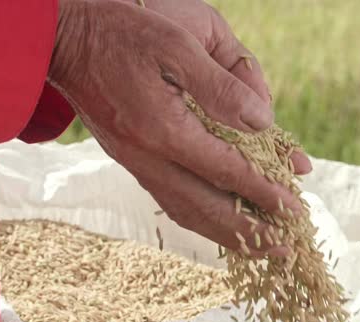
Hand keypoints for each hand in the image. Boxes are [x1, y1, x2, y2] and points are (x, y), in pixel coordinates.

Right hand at [49, 0, 309, 254]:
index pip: (226, 172)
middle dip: (251, 233)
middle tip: (285, 250)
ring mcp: (137, 164)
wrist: (66, 40)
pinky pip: (171, 202)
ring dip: (226, 235)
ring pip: (187, 213)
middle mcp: (149, 158)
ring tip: (260, 248)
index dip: (263, 193)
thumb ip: (221, 86)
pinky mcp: (131, 162)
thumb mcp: (177, 45)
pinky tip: (220, 223)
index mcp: (164, 131)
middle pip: (207, 209)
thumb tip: (262, 123)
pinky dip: (201, 220)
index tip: (293, 210)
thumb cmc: (124, 34)